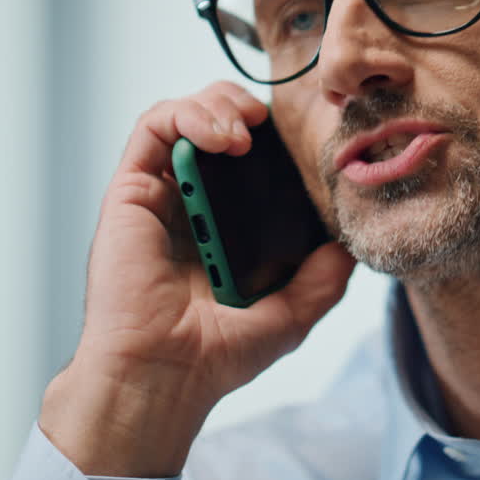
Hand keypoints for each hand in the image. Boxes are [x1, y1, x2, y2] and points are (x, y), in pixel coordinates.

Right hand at [38, 81, 354, 476]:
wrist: (166, 375)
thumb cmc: (216, 355)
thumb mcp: (291, 314)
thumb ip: (324, 279)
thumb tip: (349, 245)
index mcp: (226, 226)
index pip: (249, 161)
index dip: (273, 139)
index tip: (303, 141)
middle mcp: (191, 204)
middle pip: (215, 125)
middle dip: (245, 107)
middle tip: (270, 122)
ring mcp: (160, 195)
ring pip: (184, 116)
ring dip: (219, 104)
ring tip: (246, 128)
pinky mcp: (130, 191)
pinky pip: (153, 128)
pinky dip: (188, 115)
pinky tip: (221, 135)